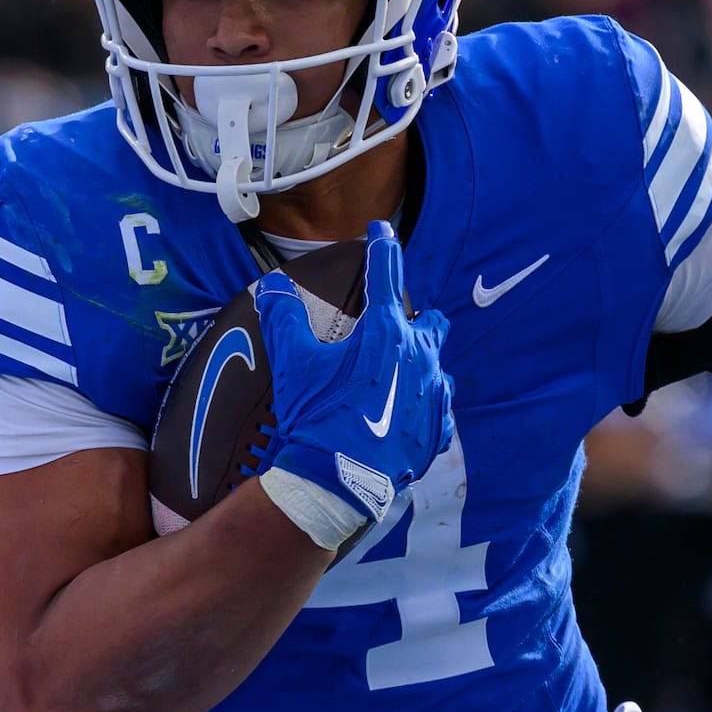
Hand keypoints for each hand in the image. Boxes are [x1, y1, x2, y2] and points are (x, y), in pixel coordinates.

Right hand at [254, 220, 452, 549]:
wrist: (337, 482)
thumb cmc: (317, 418)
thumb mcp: (294, 364)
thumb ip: (284, 317)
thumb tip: (273, 287)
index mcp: (387, 334)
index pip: (387, 275)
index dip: (382, 247)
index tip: (382, 230)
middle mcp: (420, 358)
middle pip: (430, 322)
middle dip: (415, 318)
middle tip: (392, 326)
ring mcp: (433, 396)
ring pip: (437, 365)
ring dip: (420, 363)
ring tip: (397, 374)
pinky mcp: (436, 430)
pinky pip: (438, 408)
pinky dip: (423, 404)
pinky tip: (406, 412)